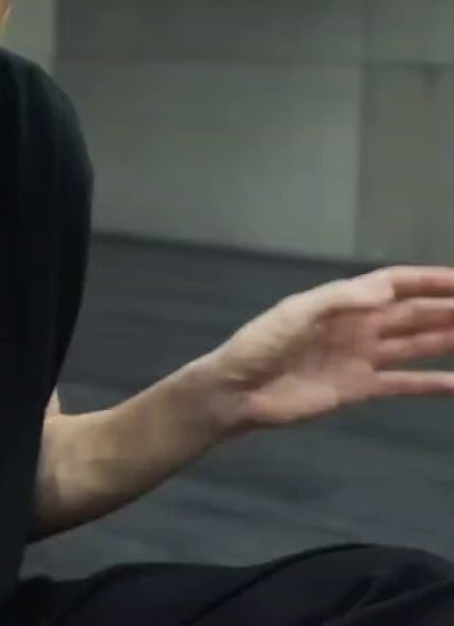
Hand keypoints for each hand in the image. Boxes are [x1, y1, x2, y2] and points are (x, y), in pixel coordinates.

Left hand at [206, 265, 453, 431]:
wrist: (239, 391)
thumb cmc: (260, 344)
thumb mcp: (294, 314)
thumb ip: (339, 300)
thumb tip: (384, 290)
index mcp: (341, 301)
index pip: (395, 284)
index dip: (429, 280)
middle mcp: (357, 325)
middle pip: (413, 312)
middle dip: (449, 308)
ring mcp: (361, 357)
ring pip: (416, 343)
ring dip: (449, 338)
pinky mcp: (360, 388)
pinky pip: (404, 382)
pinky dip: (433, 383)